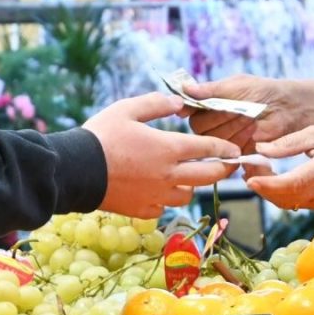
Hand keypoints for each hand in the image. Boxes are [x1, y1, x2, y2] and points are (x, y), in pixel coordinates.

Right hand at [84, 94, 240, 217]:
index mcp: (168, 149)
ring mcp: (156, 196)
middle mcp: (168, 176)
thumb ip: (157, 104)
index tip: (236, 150)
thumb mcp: (128, 109)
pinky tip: (159, 192)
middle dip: (222, 171)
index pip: (208, 149)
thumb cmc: (101, 136)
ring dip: (191, 186)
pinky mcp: (142, 211)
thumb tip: (179, 103)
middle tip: (229, 167)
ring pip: (186, 195)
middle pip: (207, 177)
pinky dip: (165, 200)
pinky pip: (163, 208)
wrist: (77, 171)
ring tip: (187, 178)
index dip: (225, 149)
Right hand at [184, 75, 304, 148]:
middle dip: (220, 117)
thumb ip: (210, 90)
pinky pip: (225, 151)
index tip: (203, 105)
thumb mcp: (234, 85)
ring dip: (232, 127)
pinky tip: (252, 131)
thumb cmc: (261, 92)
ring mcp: (220, 140)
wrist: (285, 109)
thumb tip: (185, 88)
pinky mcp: (232, 153)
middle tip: (238, 109)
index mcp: (207, 105)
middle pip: (198, 127)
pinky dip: (240, 140)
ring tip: (250, 118)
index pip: (190, 111)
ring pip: (212, 139)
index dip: (195, 109)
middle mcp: (209, 124)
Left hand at [246, 125, 313, 209]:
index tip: (250, 179)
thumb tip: (260, 148)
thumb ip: (290, 143)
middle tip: (247, 167)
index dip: (269, 184)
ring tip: (255, 170)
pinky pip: (291, 203)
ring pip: (285, 202)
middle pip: (284, 196)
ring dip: (266, 190)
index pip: (293, 183)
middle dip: (261, 185)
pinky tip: (268, 178)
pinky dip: (275, 193)